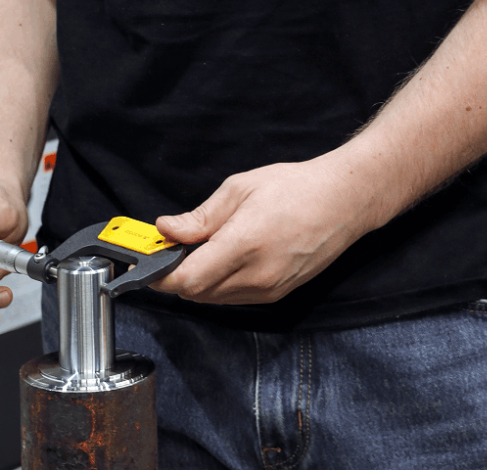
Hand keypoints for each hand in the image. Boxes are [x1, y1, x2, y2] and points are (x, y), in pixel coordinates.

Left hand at [154, 152, 376, 304]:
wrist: (342, 201)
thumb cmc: (293, 187)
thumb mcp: (240, 189)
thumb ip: (200, 216)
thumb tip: (166, 229)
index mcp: (243, 245)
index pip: (188, 279)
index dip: (161, 276)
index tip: (145, 265)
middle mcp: (256, 276)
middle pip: (197, 293)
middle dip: (175, 276)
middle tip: (168, 251)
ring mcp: (269, 290)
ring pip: (215, 299)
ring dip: (197, 282)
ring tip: (197, 250)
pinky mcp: (278, 295)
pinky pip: (235, 298)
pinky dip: (219, 285)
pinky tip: (221, 259)